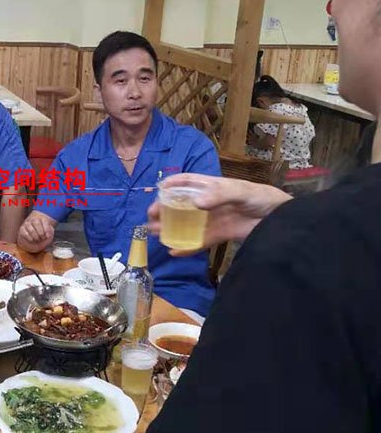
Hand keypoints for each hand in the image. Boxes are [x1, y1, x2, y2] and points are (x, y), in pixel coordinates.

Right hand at [17, 212, 54, 251]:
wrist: (34, 241)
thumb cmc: (42, 236)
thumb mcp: (49, 234)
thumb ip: (50, 233)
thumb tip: (48, 234)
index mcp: (41, 219)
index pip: (44, 221)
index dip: (46, 229)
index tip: (47, 236)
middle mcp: (33, 220)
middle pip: (36, 223)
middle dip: (40, 232)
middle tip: (42, 238)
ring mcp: (27, 224)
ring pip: (30, 228)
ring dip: (35, 235)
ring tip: (38, 240)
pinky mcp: (22, 229)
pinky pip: (24, 232)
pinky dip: (29, 237)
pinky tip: (32, 240)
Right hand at [148, 173, 290, 251]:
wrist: (283, 220)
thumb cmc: (262, 198)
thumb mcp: (241, 191)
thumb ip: (219, 195)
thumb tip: (194, 202)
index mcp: (213, 187)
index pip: (188, 181)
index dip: (172, 184)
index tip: (157, 190)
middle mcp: (210, 202)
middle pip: (182, 205)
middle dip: (165, 210)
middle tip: (150, 217)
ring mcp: (214, 220)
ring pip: (188, 224)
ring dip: (171, 228)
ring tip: (154, 233)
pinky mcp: (221, 236)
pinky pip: (200, 242)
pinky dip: (187, 247)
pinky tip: (174, 251)